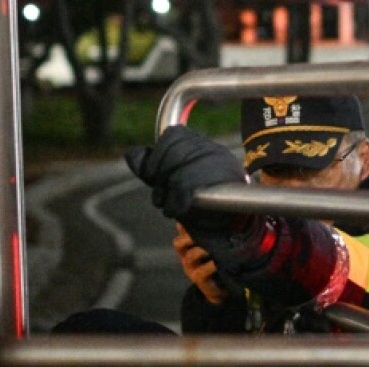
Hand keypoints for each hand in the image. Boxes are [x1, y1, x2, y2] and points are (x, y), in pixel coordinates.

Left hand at [124, 125, 242, 231]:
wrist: (235, 229)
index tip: (153, 177)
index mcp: (203, 144)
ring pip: (180, 170)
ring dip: (166, 192)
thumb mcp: (172, 181)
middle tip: (158, 197)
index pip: (174, 135)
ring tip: (166, 205)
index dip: (156, 157)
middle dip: (158, 175)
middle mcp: (216, 150)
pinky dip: (175, 202)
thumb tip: (133, 155)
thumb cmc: (203, 206)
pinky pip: (187, 187)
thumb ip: (153, 167)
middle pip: (174, 151)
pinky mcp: (224, 188)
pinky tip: (175, 210)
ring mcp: (223, 166)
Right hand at [174, 223, 227, 303]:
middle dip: (187, 238)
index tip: (189, 222)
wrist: (218, 291)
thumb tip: (208, 224)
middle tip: (196, 235)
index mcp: (187, 251)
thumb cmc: (214, 268)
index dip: (182, 229)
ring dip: (199, 251)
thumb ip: (206, 240)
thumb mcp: (209, 252)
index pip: (179, 237)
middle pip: (178, 244)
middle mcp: (186, 259)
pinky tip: (216, 263)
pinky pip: (202, 271)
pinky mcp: (200, 280)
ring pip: (189, 257)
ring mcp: (191, 270)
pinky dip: (210, 266)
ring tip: (209, 250)